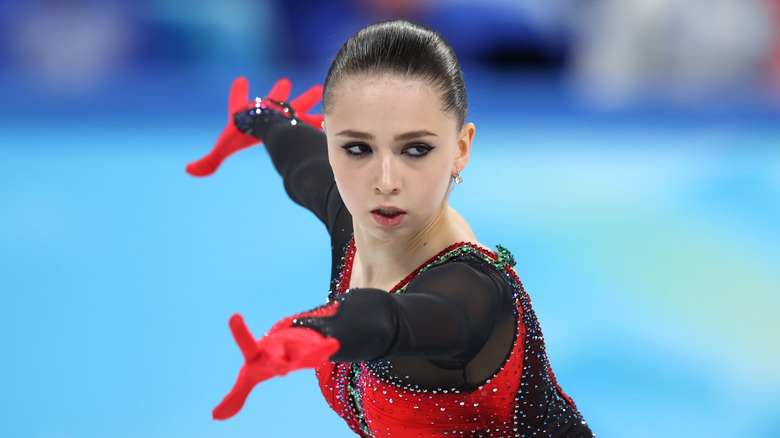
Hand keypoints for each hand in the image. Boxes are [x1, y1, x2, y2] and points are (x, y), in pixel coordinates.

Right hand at [186, 77, 323, 176]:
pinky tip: (329, 118)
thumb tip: (188, 171)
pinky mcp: (300, 116)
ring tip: (316, 89)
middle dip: (278, 91)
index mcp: (250, 116)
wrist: (267, 124)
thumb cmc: (244, 134)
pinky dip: (320, 120)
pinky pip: (312, 119)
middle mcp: (269, 111)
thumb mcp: (224, 146)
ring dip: (306, 98)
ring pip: (297, 104)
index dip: (237, 95)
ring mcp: (285, 113)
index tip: (239, 80)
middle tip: (284, 81)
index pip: (240, 104)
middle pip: (274, 100)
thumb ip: (209, 161)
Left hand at [212, 314, 339, 419]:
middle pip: (277, 358)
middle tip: (281, 369)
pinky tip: (333, 344)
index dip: (239, 332)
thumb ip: (234, 397)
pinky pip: (319, 353)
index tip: (234, 315)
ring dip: (305, 354)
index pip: (246, 344)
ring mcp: (294, 350)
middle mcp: (276, 350)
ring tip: (318, 351)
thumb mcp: (249, 377)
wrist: (291, 339)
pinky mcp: (311, 353)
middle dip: (279, 363)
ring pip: (299, 354)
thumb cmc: (264, 361)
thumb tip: (215, 417)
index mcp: (258, 355)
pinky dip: (325, 349)